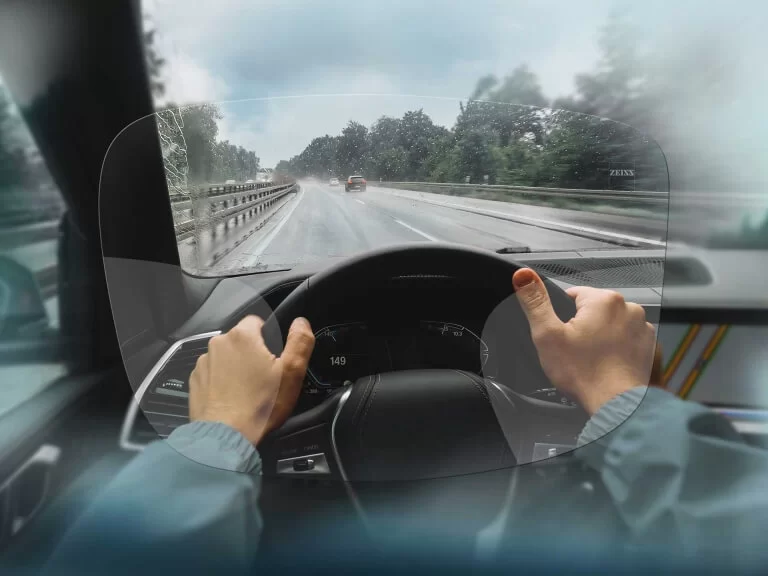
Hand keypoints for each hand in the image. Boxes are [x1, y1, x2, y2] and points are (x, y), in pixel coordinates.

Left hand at [188, 315, 314, 444]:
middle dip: (252, 354)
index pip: (257, 321)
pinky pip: (213, 374)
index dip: (269, 337)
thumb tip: (301, 323)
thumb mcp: (292, 373)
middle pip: (241, 340)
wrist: (225, 437)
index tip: (274, 357)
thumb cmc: (260, 406)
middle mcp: (218, 344)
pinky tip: (232, 398)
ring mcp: (204, 363)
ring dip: (236, 367)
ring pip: (226, 357)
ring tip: (247, 391)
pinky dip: (222, 382)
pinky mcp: (195, 381)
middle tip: (264, 378)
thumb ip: (300, 341)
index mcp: (242, 336)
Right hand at [513, 268, 656, 414]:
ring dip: (601, 338)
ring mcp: (641, 328)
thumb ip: (534, 302)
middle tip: (575, 351)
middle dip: (582, 327)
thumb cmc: (585, 374)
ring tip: (592, 360)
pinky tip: (607, 365)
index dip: (562, 317)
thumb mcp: (547, 335)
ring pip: (610, 325)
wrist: (617, 404)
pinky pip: (626, 341)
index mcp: (603, 300)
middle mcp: (628, 308)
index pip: (573, 295)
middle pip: (593, 310)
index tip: (563, 337)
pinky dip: (616, 350)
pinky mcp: (648, 346)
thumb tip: (523, 276)